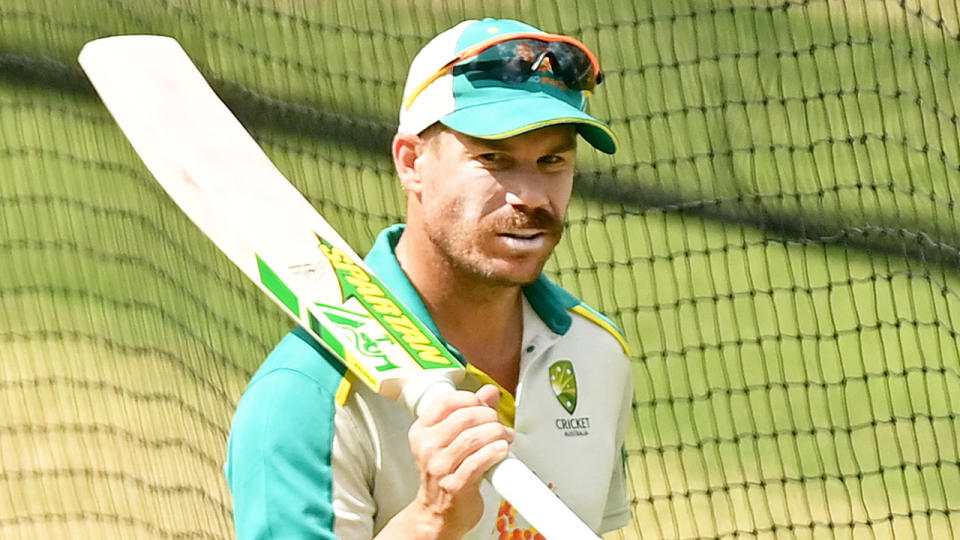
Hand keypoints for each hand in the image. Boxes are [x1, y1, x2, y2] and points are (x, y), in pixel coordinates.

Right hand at [395, 384, 513, 538]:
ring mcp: (439, 467)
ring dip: (497, 433)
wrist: (438, 513)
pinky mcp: (454, 485)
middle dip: (490, 417)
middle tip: (500, 424)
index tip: (485, 405)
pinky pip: (477, 462)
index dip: (471, 399)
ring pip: (473, 438)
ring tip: (506, 437)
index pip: (446, 401)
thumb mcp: (452, 439)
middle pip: (464, 417)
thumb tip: (489, 391)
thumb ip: (471, 412)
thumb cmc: (446, 474)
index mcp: (423, 431)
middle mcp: (427, 447)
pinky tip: (502, 450)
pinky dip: (494, 452)